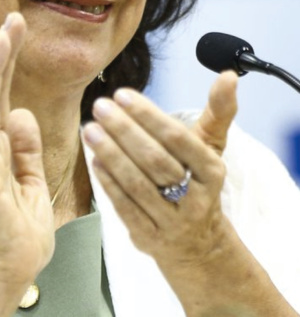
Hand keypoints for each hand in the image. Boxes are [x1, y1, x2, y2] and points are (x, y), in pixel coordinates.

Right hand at [0, 12, 53, 289]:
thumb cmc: (21, 224)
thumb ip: (26, 144)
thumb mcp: (32, 176)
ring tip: (2, 33)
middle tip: (13, 19)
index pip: (5, 93)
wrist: (14, 264)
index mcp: (0, 143)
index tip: (18, 29)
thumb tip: (21, 110)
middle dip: (4, 52)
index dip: (11, 61)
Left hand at [82, 71, 237, 270]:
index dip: (148, 116)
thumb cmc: (198, 182)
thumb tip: (228, 76)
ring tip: (91, 129)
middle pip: (155, 160)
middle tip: (101, 106)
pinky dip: (108, 182)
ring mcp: (171, 221)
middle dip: (124, 130)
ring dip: (111, 154)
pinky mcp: (149, 238)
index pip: (177, 138)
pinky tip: (95, 159)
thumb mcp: (211, 148)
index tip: (122, 94)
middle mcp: (195, 199)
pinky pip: (125, 207)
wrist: (199, 244)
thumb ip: (217, 111)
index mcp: (211, 171)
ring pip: (137, 184)